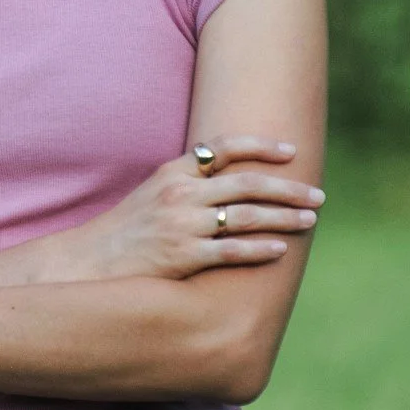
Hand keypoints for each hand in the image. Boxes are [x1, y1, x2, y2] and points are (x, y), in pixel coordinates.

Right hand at [75, 136, 324, 281]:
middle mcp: (180, 194)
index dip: (262, 146)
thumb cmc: (127, 230)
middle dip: (288, 188)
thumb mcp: (152, 193)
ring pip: (247, 216)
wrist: (91, 263)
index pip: (225, 148)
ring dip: (285, 217)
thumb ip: (189, 182)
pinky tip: (281, 249)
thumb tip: (232, 179)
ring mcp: (182, 225)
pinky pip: (232, 251)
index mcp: (173, 173)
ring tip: (310, 220)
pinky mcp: (183, 257)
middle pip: (247, 183)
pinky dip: (260, 249)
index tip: (291, 151)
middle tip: (318, 195)